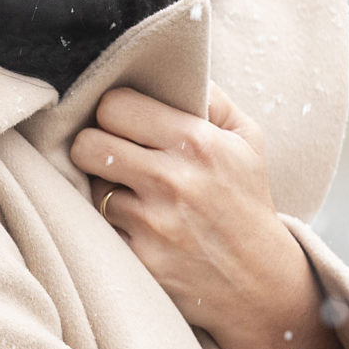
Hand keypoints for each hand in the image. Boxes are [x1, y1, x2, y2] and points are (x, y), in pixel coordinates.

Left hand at [70, 83, 346, 348]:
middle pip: (87, 143)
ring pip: (90, 186)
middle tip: (113, 152)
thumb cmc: (247, 201)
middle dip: (95, 145)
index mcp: (197, 142)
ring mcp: (152, 225)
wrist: (260, 283)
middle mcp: (172, 181)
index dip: (114, 111)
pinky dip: (110, 224)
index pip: (115, 105)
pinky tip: (136, 225)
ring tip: (132, 192)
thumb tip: (171, 65)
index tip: (123, 121)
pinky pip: (98, 226)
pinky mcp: (139, 260)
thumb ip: (210, 96)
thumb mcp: (247, 140)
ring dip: (104, 188)